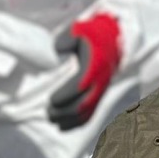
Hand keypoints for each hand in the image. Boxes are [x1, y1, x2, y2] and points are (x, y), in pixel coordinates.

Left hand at [48, 12, 121, 129]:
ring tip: (51, 119)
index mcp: (95, 65)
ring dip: (68, 120)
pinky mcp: (98, 97)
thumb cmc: (90, 35)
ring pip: (86, 113)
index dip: (65, 96)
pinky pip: (89, 115)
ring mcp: (100, 91)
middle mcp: (100, 81)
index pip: (80, 86)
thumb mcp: (78, 30)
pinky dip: (76, 123)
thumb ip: (66, 39)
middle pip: (82, 105)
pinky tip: (61, 127)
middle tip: (48, 112)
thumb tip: (59, 51)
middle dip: (64, 112)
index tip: (51, 100)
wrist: (110, 41)